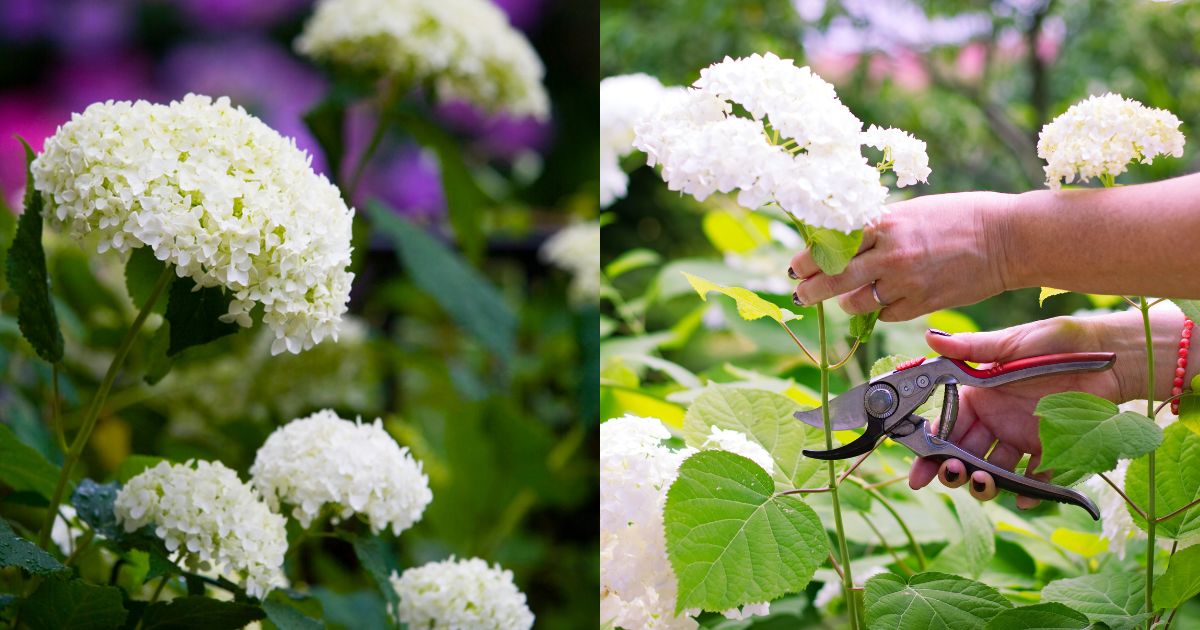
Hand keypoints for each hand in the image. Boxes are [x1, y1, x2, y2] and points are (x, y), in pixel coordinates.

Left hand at [789, 191, 1013, 321]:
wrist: (1007, 238)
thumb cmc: (960, 216)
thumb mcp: (912, 211)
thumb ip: (879, 227)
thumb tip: (844, 240)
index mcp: (885, 222)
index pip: (831, 243)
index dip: (808, 258)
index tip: (796, 266)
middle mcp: (890, 253)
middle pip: (832, 278)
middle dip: (810, 290)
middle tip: (800, 293)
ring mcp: (905, 281)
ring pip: (855, 303)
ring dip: (846, 302)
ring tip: (847, 297)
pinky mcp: (921, 303)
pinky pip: (885, 314)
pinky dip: (880, 310)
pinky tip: (884, 300)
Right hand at [908, 318, 1123, 507]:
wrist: (1107, 355)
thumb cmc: (1055, 342)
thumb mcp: (1010, 343)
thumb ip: (970, 348)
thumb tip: (930, 337)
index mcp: (980, 396)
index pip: (947, 426)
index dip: (930, 449)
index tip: (918, 471)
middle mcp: (997, 420)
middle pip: (965, 454)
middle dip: (953, 470)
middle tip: (954, 474)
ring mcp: (1022, 437)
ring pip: (995, 470)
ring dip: (985, 482)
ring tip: (985, 482)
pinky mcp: (1052, 450)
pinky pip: (1037, 479)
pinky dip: (1030, 493)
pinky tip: (1025, 499)